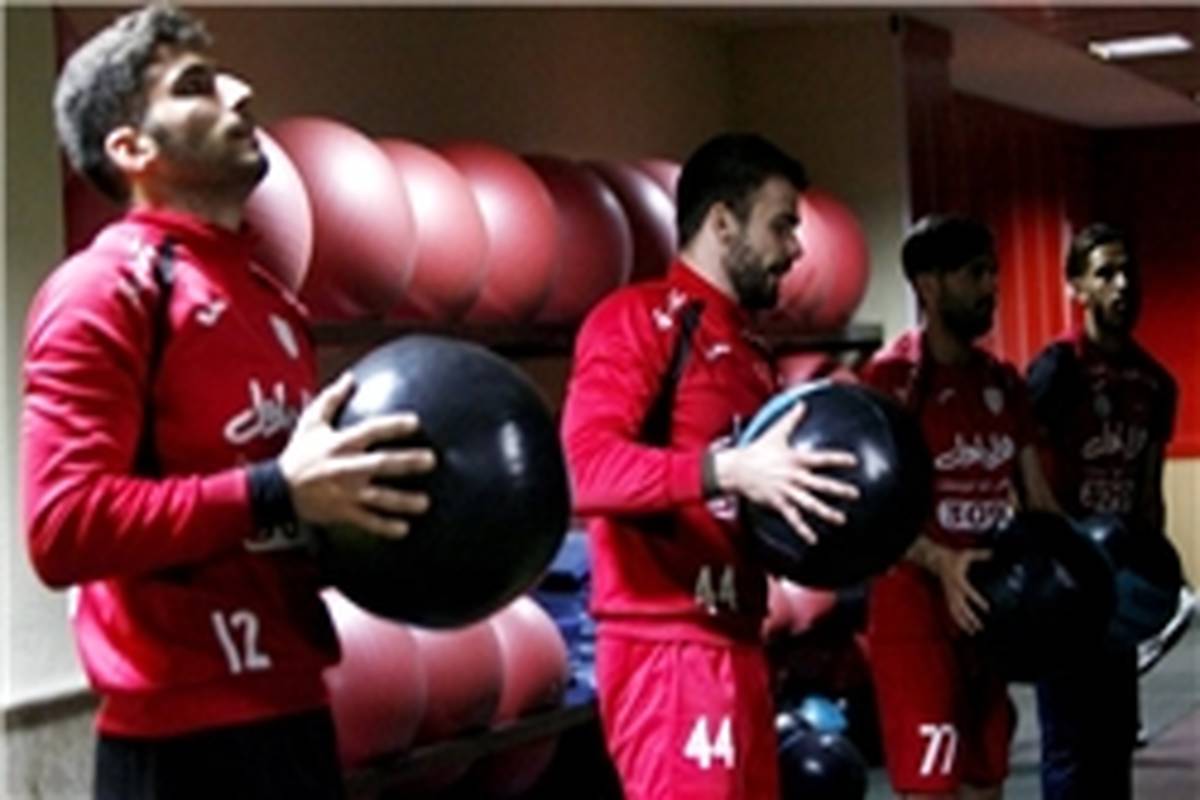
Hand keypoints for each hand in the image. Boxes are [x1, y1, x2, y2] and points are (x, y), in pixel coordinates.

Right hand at [278, 373, 435, 538]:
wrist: (276, 489)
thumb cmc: (298, 453)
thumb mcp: (310, 422)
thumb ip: (331, 399)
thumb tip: (350, 376)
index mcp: (340, 444)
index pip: (370, 431)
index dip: (392, 426)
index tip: (415, 422)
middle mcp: (345, 468)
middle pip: (380, 465)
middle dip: (406, 463)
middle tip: (431, 460)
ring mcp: (345, 492)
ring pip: (378, 498)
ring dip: (402, 502)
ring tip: (424, 503)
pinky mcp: (342, 512)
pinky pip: (366, 521)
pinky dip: (384, 527)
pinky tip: (404, 530)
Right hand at [715, 401, 858, 543]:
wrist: (736, 468)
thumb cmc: (758, 449)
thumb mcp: (775, 432)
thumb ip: (792, 418)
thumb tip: (801, 402)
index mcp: (795, 459)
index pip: (821, 459)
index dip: (837, 459)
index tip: (853, 461)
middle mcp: (793, 476)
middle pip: (820, 484)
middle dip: (838, 489)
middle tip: (855, 494)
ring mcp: (786, 491)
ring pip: (809, 504)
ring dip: (826, 512)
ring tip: (840, 519)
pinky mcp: (778, 503)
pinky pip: (792, 518)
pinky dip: (802, 529)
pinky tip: (813, 538)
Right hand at [931, 543, 991, 634]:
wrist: (937, 560)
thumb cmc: (952, 558)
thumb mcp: (966, 554)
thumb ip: (980, 554)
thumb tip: (992, 553)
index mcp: (958, 580)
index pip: (968, 592)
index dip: (978, 600)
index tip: (987, 608)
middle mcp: (953, 590)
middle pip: (961, 607)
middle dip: (970, 618)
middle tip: (980, 626)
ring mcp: (950, 595)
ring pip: (955, 612)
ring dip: (964, 623)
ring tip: (973, 631)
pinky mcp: (948, 598)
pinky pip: (952, 612)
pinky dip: (958, 621)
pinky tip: (965, 628)